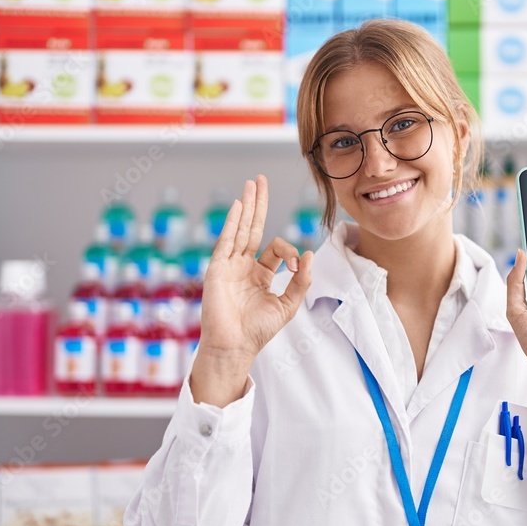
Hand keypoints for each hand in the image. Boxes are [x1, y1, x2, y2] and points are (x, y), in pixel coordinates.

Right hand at [191, 176, 312, 405]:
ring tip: (252, 183)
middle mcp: (243, 266)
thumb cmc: (258, 331)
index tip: (296, 266)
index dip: (289, 252)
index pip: (275, 248)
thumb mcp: (288, 305)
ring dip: (247, 205)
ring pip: (239, 229)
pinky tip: (241, 205)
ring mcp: (228, 266)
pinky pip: (226, 241)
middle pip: (252, 228)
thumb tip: (308, 255)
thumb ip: (301, 281)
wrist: (235, 346)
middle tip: (261, 179)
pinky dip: (233, 223)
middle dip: (259, 204)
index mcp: (259, 275)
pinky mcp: (218, 269)